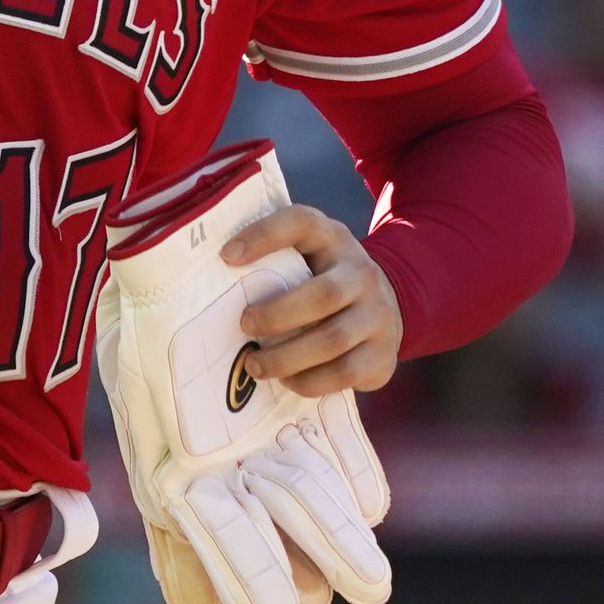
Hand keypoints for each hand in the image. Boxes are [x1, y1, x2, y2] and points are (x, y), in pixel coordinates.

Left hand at [222, 204, 402, 398]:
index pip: (302, 223)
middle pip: (324, 294)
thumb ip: (274, 258)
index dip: (264, 235)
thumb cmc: (324, 279)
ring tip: (255, 365)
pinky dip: (310, 380)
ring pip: (334, 339)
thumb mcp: (307, 254)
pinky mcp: (383, 355)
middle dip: (277, 315)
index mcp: (333, 239)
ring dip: (287, 357)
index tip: (226, 255)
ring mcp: (378, 315)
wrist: (387, 305)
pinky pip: (345, 372)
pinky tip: (288, 380)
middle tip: (245, 325)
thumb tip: (215, 277)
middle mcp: (362, 273)